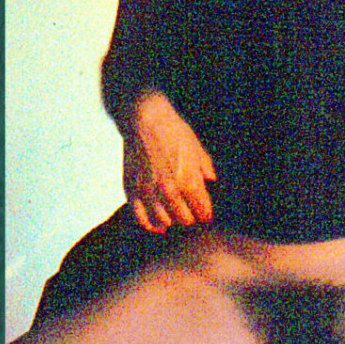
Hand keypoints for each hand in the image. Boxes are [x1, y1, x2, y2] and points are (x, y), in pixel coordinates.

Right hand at [124, 90, 216, 233]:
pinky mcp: (132, 189)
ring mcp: (148, 191)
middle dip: (191, 219)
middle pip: (185, 221)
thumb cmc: (175, 132)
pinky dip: (150, 225)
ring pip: (163, 222)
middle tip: (192, 215)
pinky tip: (158, 226)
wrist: (145, 118)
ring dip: (172, 222)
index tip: (206, 214)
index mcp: (188, 181)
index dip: (206, 215)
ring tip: (177, 218)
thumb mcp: (199, 150)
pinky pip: (140, 217)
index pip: (203, 213)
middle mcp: (168, 190)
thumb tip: (213, 184)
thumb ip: (207, 171)